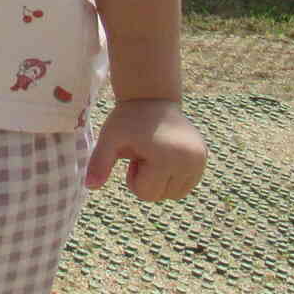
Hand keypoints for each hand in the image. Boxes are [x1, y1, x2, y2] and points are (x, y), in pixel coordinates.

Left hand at [85, 98, 205, 202]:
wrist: (152, 97)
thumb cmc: (128, 119)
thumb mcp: (109, 139)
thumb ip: (99, 163)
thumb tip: (90, 186)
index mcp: (167, 158)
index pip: (146, 194)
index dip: (134, 179)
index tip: (134, 156)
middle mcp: (189, 161)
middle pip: (161, 196)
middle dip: (147, 180)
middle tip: (144, 154)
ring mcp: (199, 160)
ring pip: (175, 194)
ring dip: (161, 181)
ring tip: (154, 155)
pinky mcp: (203, 157)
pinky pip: (187, 184)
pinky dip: (173, 178)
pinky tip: (165, 156)